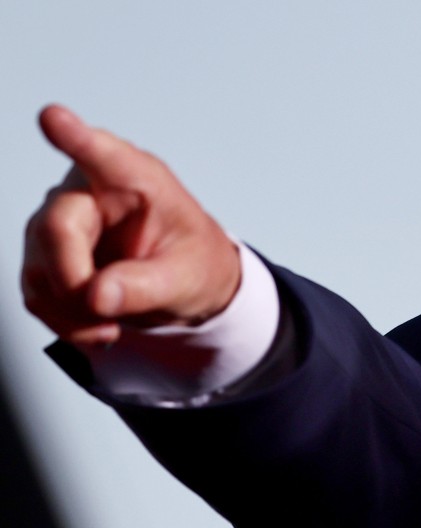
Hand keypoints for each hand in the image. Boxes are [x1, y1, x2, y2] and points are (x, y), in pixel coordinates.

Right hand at [22, 105, 240, 344]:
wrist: (185, 287)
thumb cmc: (192, 263)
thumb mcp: (189, 276)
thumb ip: (147, 285)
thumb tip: (96, 297)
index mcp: (135, 179)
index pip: (102, 154)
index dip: (75, 137)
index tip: (54, 118)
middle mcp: (87, 192)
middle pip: (55, 231)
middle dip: (76, 283)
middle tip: (106, 313)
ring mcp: (59, 224)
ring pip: (40, 270)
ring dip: (74, 312)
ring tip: (114, 324)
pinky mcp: (45, 258)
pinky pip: (38, 295)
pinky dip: (67, 323)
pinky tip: (98, 327)